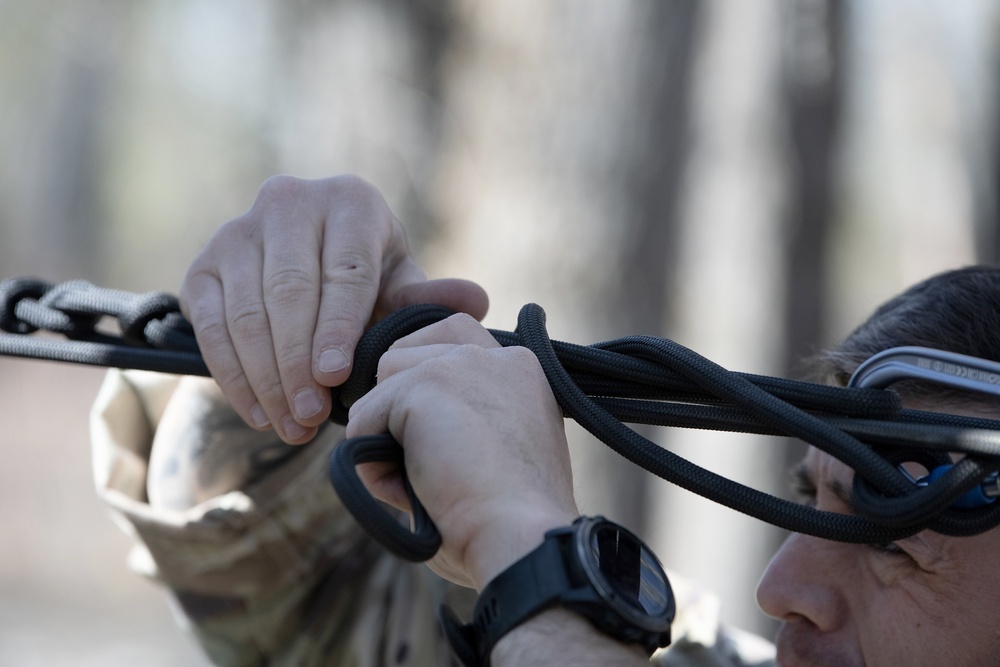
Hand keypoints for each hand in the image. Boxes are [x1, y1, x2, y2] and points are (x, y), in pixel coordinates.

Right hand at [180, 175, 488, 442]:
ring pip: (247, 312)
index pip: (344, 270)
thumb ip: (428, 299)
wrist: (308, 262)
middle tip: (312, 415)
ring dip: (266, 377)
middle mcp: (288, 201)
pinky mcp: (202, 265)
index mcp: (349, 201)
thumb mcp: (399, 283)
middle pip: (289, 291)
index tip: (336, 377)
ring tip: (290, 425)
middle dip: (299, 362)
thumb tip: (476, 301)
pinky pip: (210, 325)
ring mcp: (237, 231)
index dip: (339, 328)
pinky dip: (232, 374)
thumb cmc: (368, 278)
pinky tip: (257, 412)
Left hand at [345, 314, 577, 589]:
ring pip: (382, 380)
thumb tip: (403, 427)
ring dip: (386, 434)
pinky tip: (413, 494)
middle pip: (409, 350)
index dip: (429, 379)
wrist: (524, 542)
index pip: (456, 338)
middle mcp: (496, 356)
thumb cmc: (513, 525)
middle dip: (399, 398)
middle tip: (419, 457)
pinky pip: (364, 419)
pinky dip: (374, 468)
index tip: (432, 427)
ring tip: (423, 484)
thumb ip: (466, 424)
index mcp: (522, 372)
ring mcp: (461, 363)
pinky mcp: (425, 383)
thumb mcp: (499, 456)